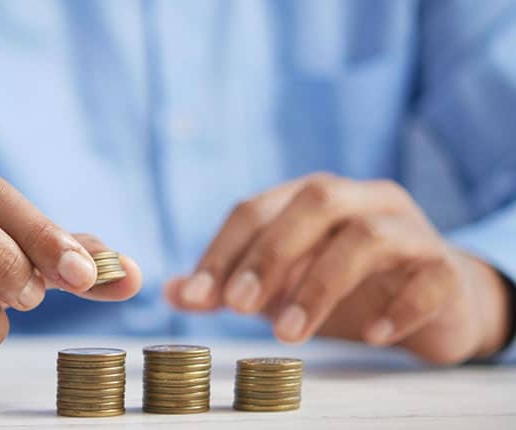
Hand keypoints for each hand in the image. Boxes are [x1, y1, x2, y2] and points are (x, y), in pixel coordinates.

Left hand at [165, 173, 511, 363]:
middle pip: (314, 202)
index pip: (257, 208)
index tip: (196, 296)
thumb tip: (172, 292)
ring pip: (367, 236)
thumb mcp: (281, 285)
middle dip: (270, 254)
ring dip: (320, 285)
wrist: (434, 300)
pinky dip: (398, 307)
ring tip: (289, 334)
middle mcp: (361, 199)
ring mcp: (408, 229)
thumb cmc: (345, 285)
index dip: (222, 250)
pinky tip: (371, 335)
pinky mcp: (445, 267)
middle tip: (238, 306)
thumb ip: (229, 285)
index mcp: (312, 197)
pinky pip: (428, 277)